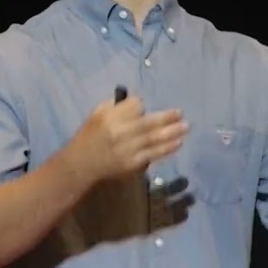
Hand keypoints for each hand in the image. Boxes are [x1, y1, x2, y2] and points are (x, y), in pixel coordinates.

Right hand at [63, 94, 188, 183]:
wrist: (82, 164)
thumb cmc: (90, 135)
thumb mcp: (97, 114)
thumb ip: (116, 107)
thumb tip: (138, 104)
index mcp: (110, 117)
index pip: (135, 106)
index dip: (141, 106)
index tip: (143, 107)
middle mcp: (120, 133)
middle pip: (149, 122)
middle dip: (167, 118)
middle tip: (181, 113)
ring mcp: (128, 150)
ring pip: (154, 139)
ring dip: (172, 132)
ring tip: (185, 127)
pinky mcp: (133, 164)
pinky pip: (154, 154)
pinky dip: (167, 148)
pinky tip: (178, 143)